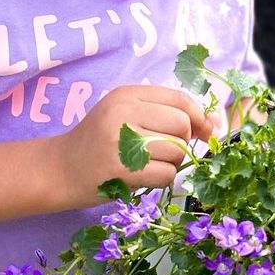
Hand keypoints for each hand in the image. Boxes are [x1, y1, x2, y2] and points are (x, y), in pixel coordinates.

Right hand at [47, 85, 212, 208]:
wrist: (59, 169)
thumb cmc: (99, 143)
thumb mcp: (125, 115)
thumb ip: (166, 114)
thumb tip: (215, 126)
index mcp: (127, 95)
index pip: (180, 100)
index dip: (200, 118)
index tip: (206, 132)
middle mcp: (123, 113)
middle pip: (182, 125)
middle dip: (183, 142)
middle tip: (162, 151)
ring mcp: (121, 141)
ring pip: (177, 152)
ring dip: (170, 163)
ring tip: (146, 164)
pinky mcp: (121, 170)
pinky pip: (166, 174)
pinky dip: (162, 179)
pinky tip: (142, 177)